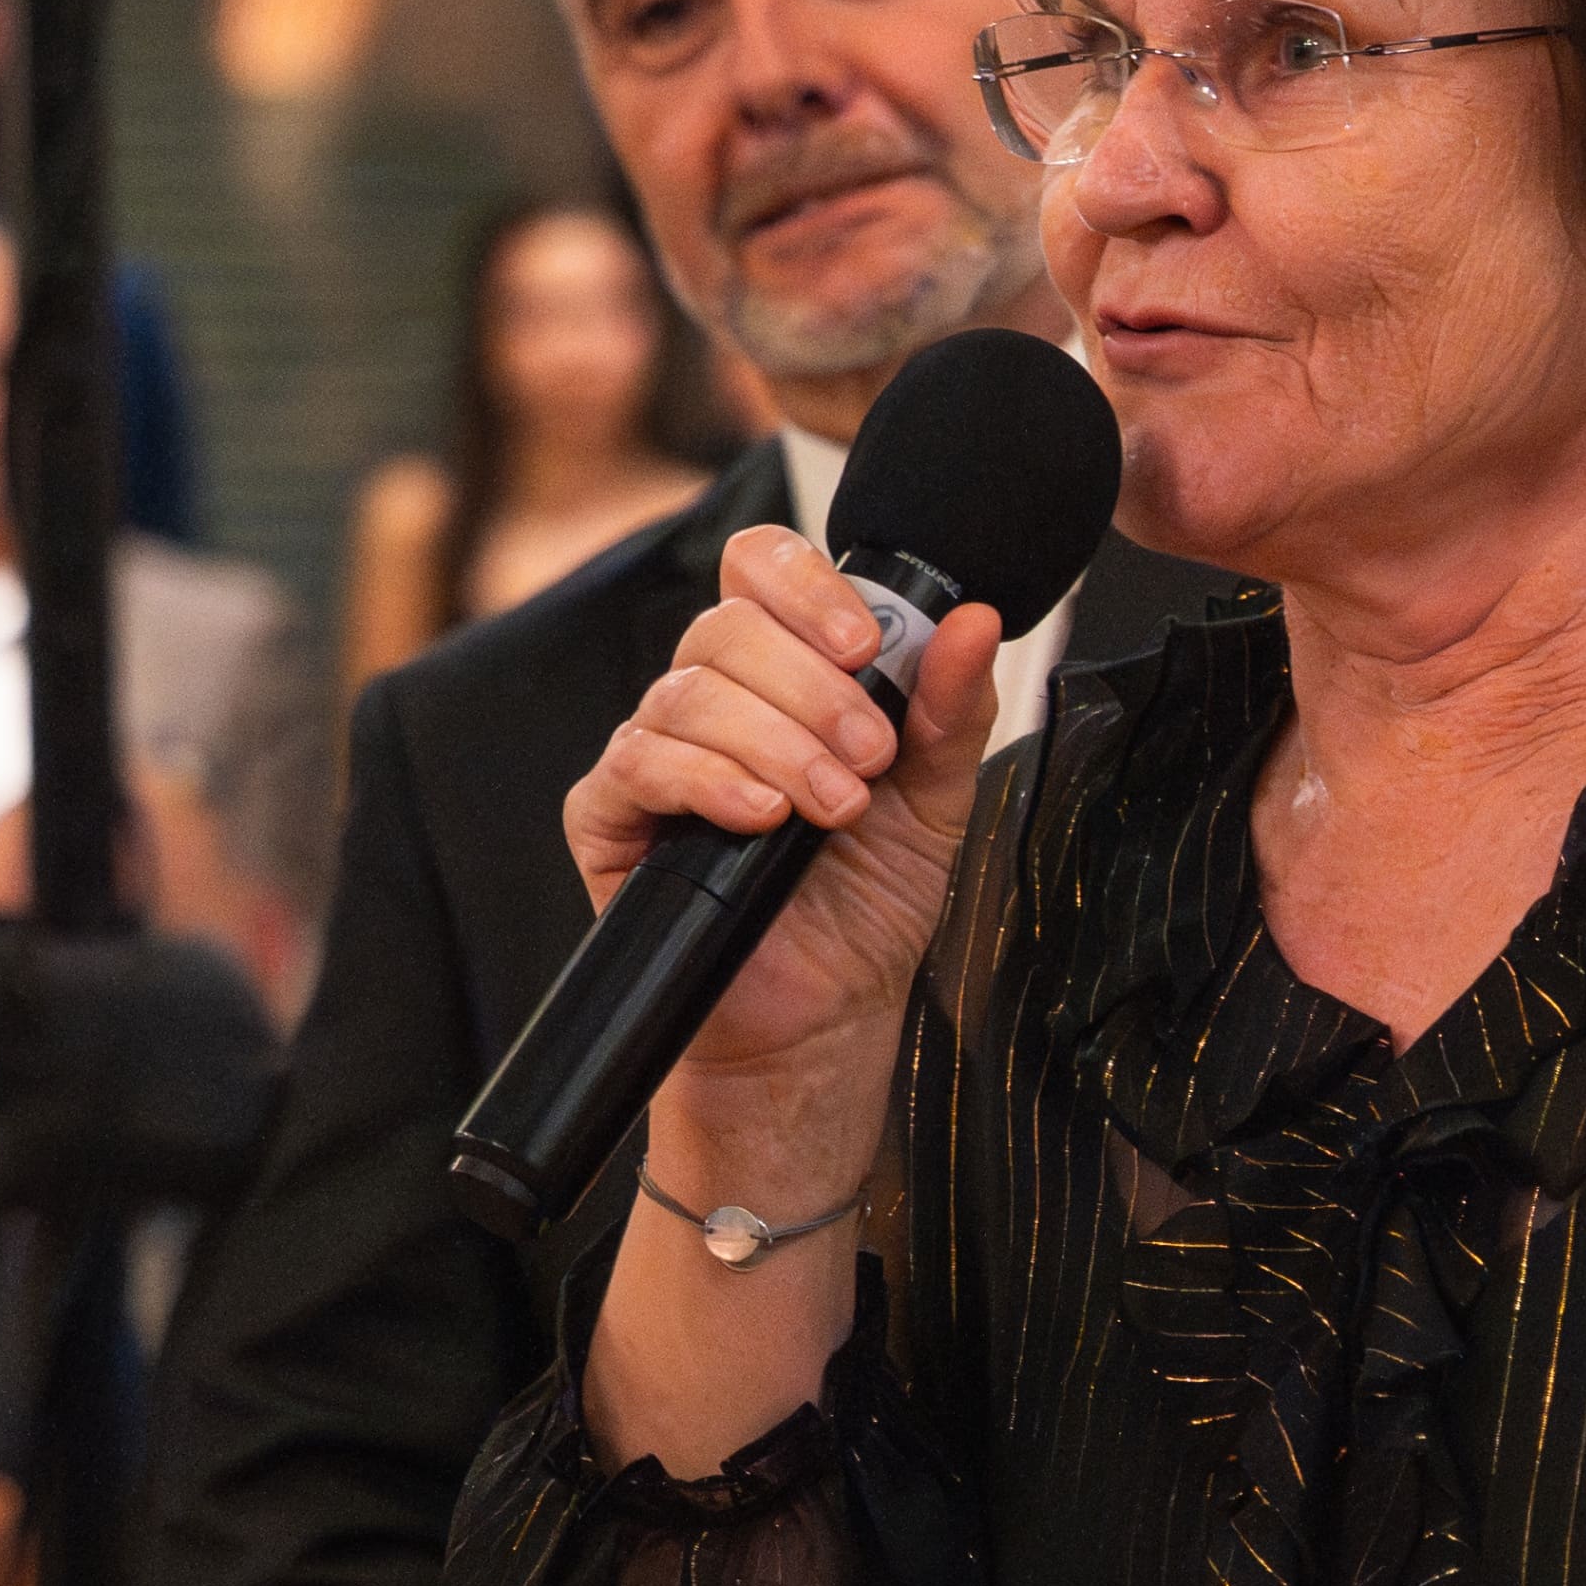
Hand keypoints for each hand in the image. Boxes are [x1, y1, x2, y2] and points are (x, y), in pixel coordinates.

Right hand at [561, 526, 1003, 1109]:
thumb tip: (974, 622)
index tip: (865, 645)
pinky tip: (760, 817)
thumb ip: (951, 710)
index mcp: (784, 673)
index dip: (805, 586)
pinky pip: (639, 762)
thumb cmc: (865, 906)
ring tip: (832, 808)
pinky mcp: (610, 816)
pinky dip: (709, 781)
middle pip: (727, 626)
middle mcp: (712, 699)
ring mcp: (655, 753)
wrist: (825, 1015)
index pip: (761, 571)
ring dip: (777, 745)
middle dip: (813, 690)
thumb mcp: (936, 801)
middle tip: (867, 760)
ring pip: (690, 692)